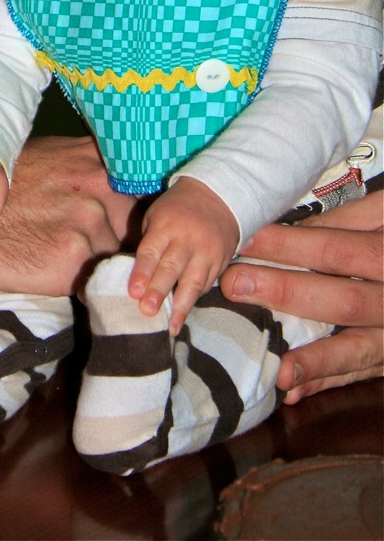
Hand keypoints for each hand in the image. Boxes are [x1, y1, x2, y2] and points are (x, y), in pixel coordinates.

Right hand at [0, 136, 140, 295]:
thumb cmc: (1, 192)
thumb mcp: (50, 160)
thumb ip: (88, 168)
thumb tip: (124, 182)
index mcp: (92, 160)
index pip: (146, 186)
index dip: (148, 210)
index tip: (151, 227)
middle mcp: (96, 185)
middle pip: (140, 224)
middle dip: (133, 243)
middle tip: (123, 260)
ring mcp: (87, 221)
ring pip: (121, 255)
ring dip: (111, 269)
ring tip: (92, 276)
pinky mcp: (72, 258)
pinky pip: (102, 282)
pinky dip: (98, 291)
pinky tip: (82, 290)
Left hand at [128, 177, 239, 334]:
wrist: (218, 196)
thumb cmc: (176, 210)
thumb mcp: (156, 216)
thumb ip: (148, 244)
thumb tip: (135, 277)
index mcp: (165, 226)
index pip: (151, 251)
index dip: (142, 272)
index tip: (133, 292)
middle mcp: (187, 240)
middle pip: (171, 268)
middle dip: (158, 291)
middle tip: (146, 312)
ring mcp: (207, 252)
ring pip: (193, 282)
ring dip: (180, 307)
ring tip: (169, 327)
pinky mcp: (220, 262)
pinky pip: (206, 285)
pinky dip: (194, 300)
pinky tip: (183, 316)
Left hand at [220, 191, 382, 402]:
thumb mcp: (381, 217)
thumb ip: (341, 223)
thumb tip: (282, 229)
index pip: (335, 251)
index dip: (288, 246)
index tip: (244, 241)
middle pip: (343, 300)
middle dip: (286, 292)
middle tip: (235, 284)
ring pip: (356, 348)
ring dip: (313, 358)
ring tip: (274, 365)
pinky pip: (359, 373)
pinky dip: (325, 380)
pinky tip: (292, 388)